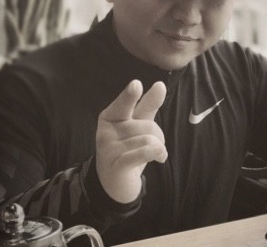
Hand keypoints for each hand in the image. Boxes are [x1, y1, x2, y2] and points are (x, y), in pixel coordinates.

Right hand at [95, 79, 167, 202]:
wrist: (115, 183)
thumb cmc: (128, 147)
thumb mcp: (139, 124)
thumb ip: (148, 104)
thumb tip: (160, 84)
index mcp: (109, 116)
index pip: (124, 104)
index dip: (130, 95)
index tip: (137, 84)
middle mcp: (105, 131)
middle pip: (146, 124)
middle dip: (158, 135)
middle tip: (153, 144)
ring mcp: (108, 150)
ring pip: (149, 140)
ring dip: (158, 147)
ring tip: (153, 154)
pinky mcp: (116, 166)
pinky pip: (144, 153)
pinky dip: (157, 153)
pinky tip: (160, 157)